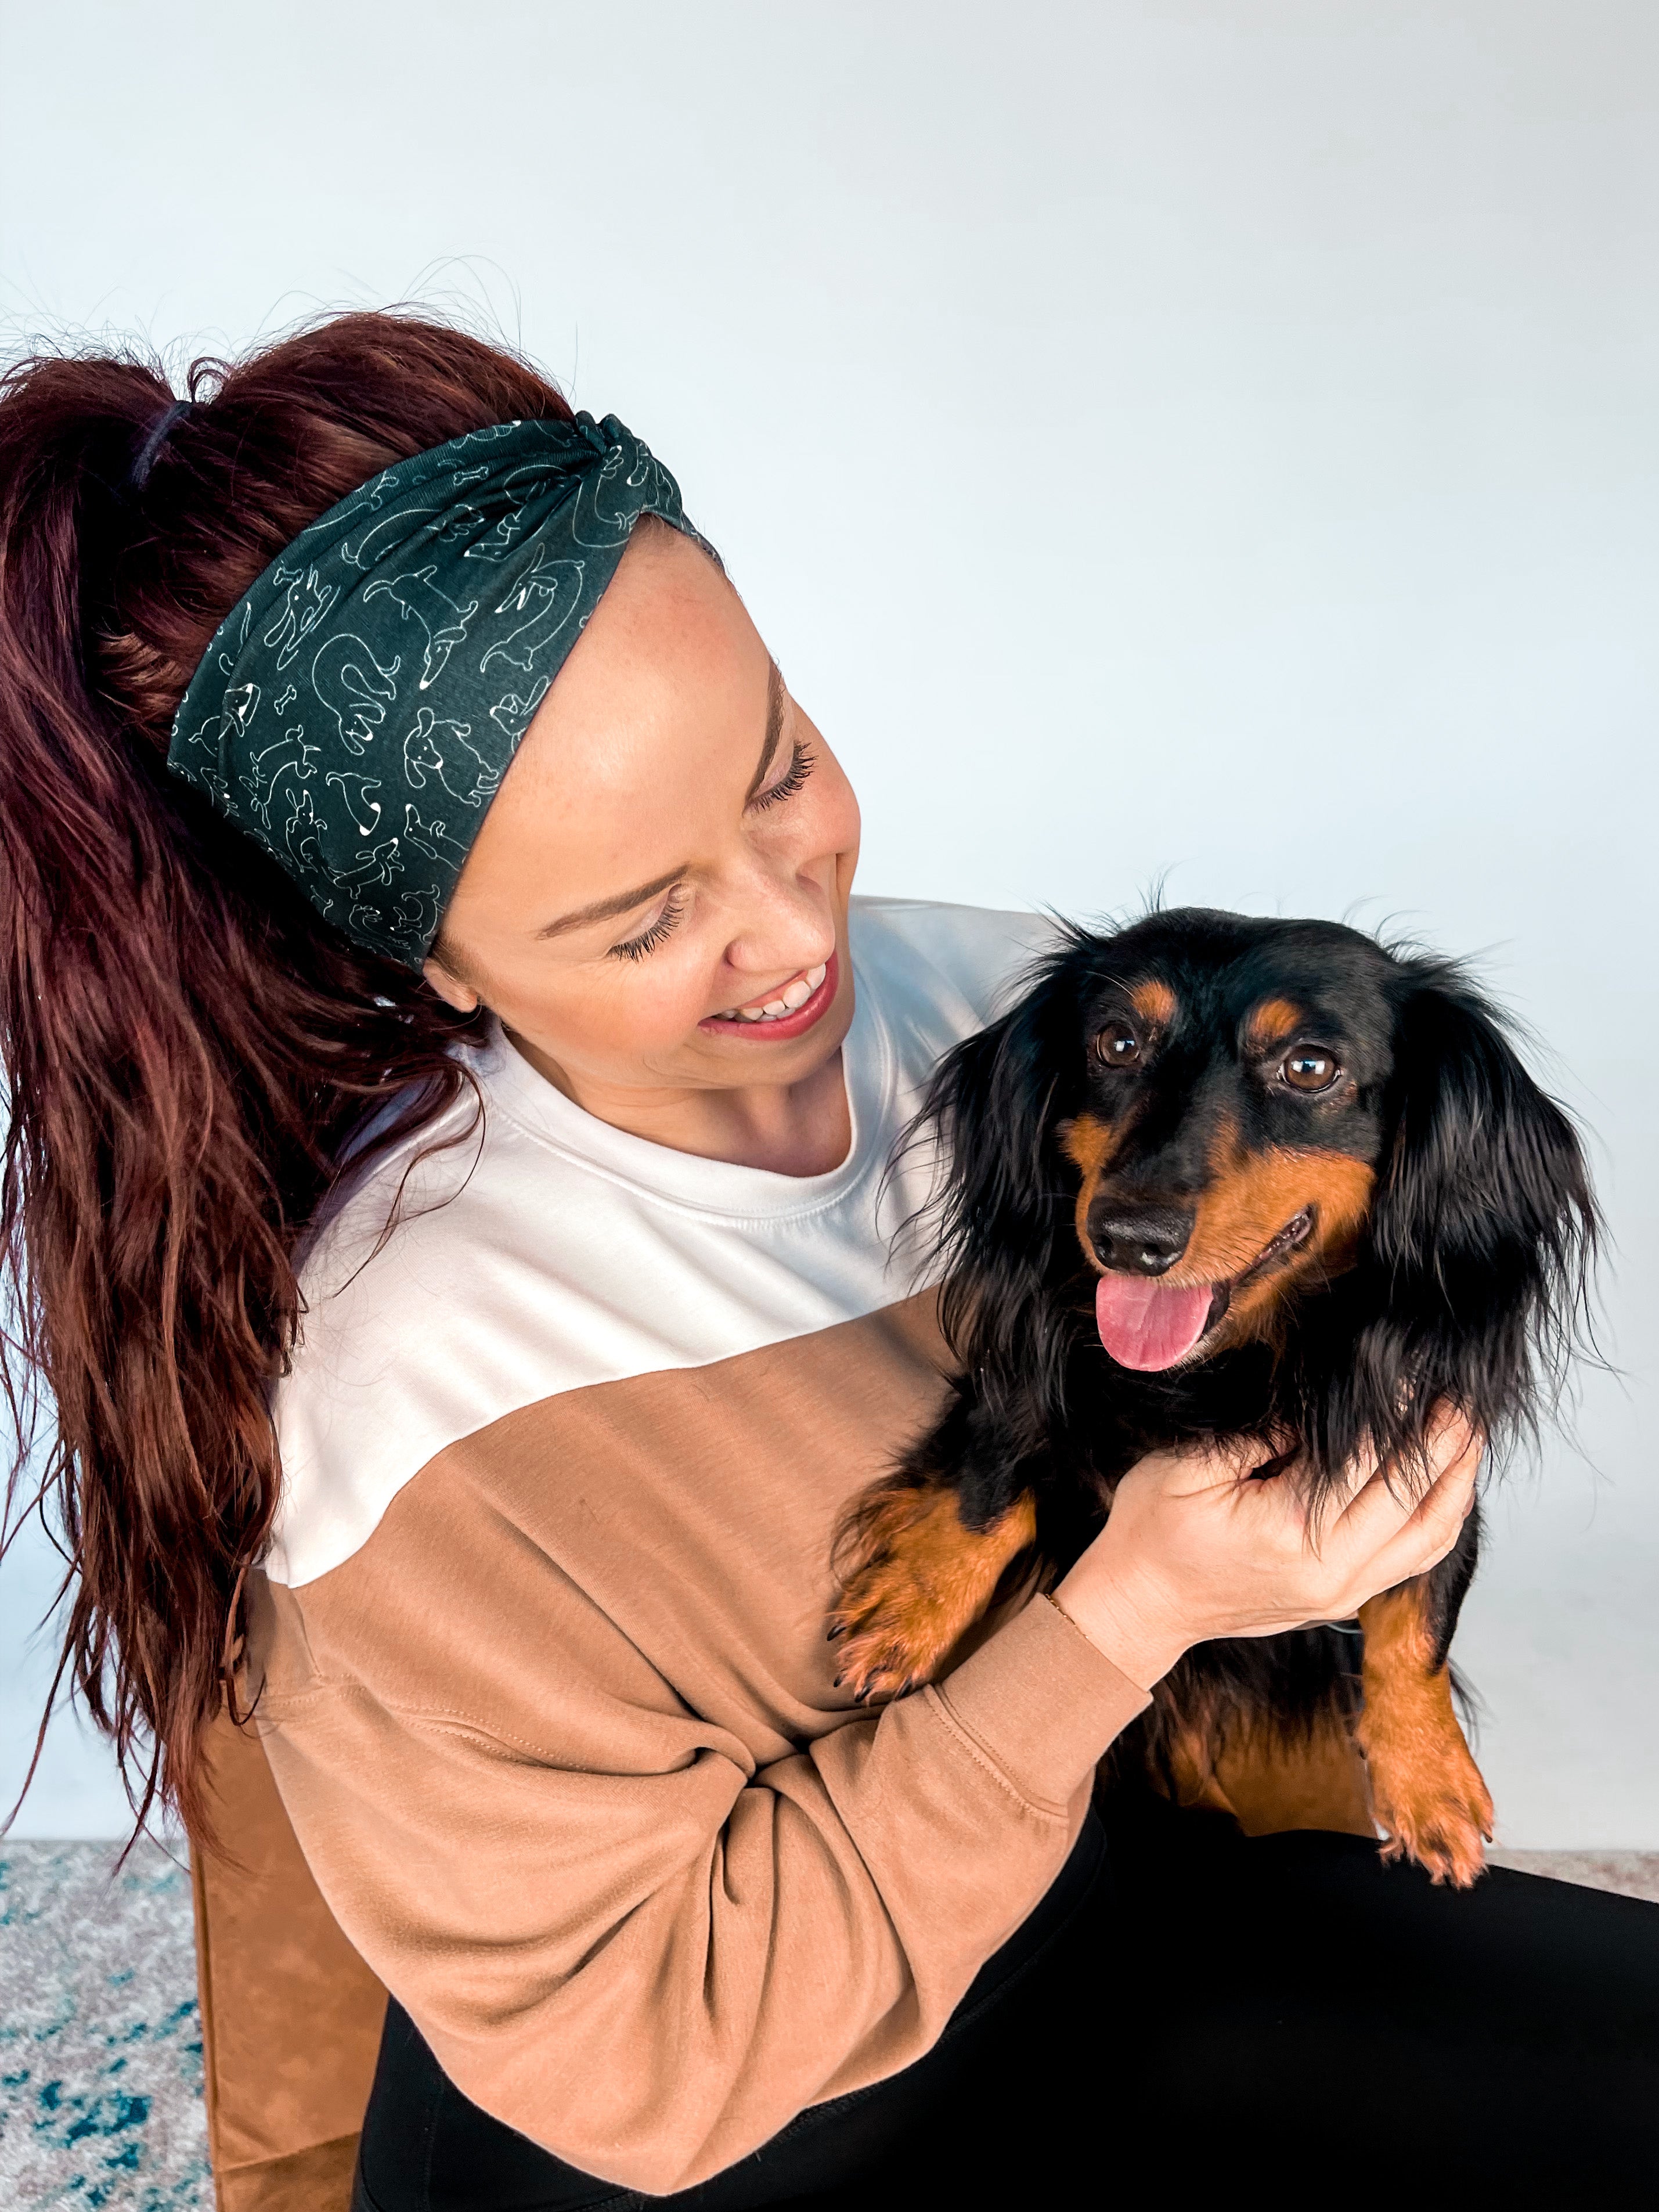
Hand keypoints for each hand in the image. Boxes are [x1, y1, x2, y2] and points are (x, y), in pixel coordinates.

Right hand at [1051, 1412, 1480, 1691]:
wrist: (1140, 1605)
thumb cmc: (1152, 1532)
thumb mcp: (1188, 1468)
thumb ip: (1262, 1436)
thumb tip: (1322, 1407)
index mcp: (1288, 1535)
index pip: (1365, 1462)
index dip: (1398, 1413)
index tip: (1415, 1372)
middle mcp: (1329, 1574)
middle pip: (1412, 1499)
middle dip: (1444, 1442)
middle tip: (1465, 1395)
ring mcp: (1341, 1595)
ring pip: (1429, 1538)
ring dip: (1456, 1483)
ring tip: (1470, 1433)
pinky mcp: (1343, 1602)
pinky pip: (1412, 1560)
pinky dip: (1439, 1520)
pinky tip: (1446, 1484)